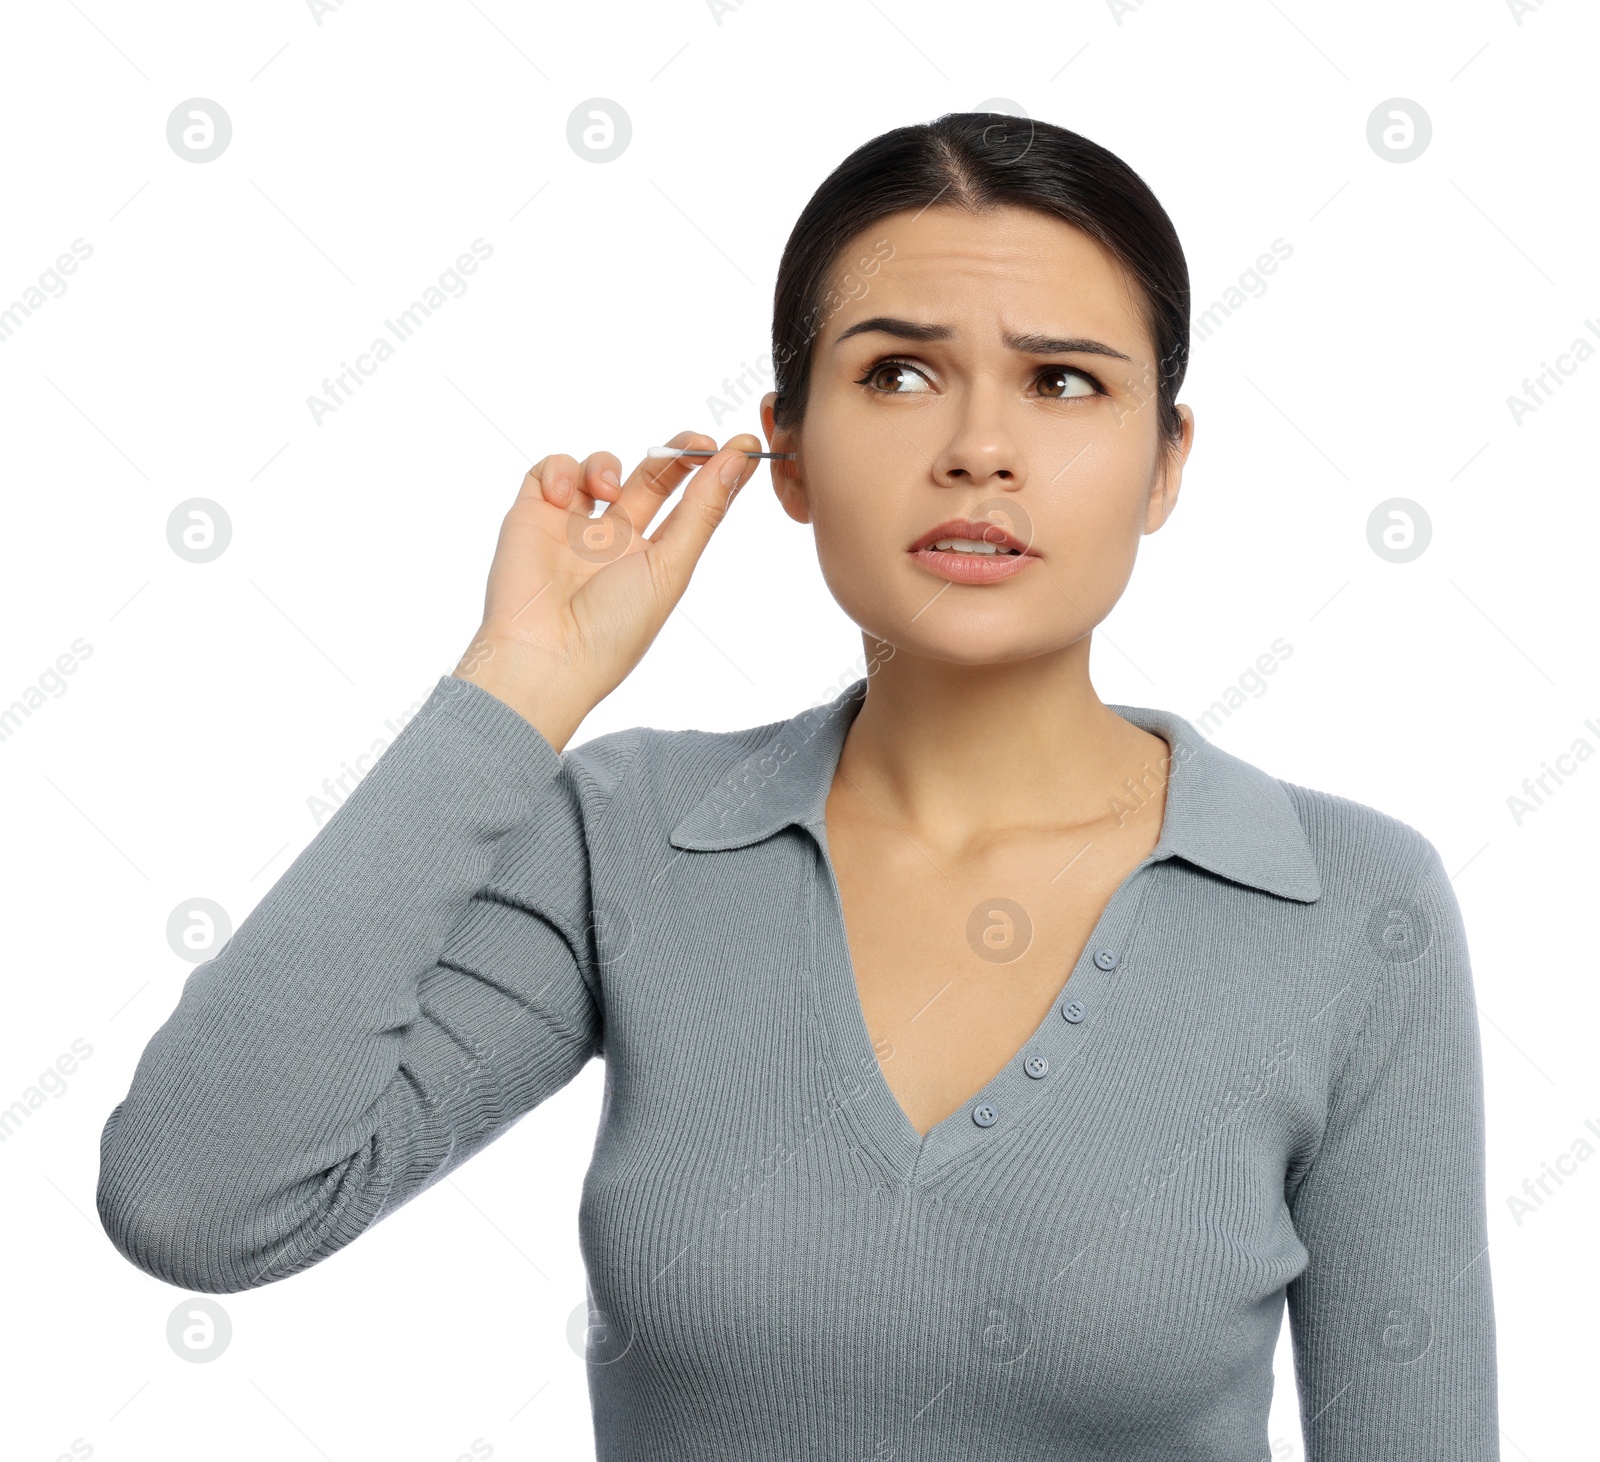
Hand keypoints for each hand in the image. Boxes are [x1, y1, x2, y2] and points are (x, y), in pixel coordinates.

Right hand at [452, 429, 761, 749]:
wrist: (544, 655)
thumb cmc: (613, 627)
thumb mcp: (670, 568)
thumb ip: (702, 512)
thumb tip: (738, 461)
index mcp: (653, 558)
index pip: (689, 505)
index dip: (714, 473)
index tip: (742, 445)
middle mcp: (615, 540)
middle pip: (650, 478)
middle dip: (675, 454)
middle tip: (698, 442)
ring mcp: (573, 527)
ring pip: (597, 468)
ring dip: (605, 464)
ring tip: (605, 489)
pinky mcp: (532, 516)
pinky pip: (547, 472)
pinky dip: (558, 470)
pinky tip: (562, 497)